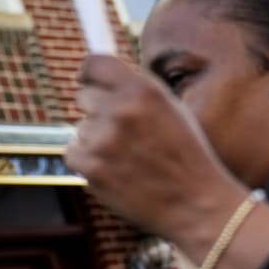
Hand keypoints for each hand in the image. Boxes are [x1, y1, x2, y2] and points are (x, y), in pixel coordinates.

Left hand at [70, 55, 245, 256]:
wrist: (195, 204)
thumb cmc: (185, 155)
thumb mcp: (170, 109)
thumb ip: (136, 90)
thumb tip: (99, 77)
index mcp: (144, 90)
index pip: (94, 64)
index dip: (88, 73)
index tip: (87, 80)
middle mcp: (122, 111)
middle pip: (83, 97)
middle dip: (97, 110)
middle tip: (123, 132)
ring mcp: (104, 141)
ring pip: (80, 128)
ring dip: (96, 140)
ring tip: (127, 157)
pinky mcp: (92, 168)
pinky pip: (72, 153)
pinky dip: (87, 161)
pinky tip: (114, 170)